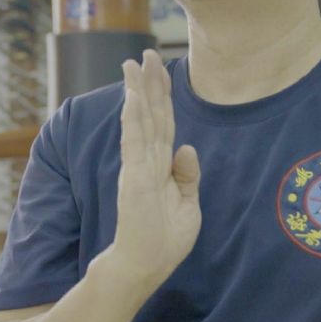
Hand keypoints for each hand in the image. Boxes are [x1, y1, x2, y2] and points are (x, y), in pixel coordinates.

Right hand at [106, 50, 202, 289]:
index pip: (163, 123)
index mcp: (161, 166)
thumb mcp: (188, 206)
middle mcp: (147, 161)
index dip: (162, 96)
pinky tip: (132, 97)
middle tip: (145, 53)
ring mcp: (139, 168)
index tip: (160, 70)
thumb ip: (187, 176)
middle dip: (148, 83)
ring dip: (138, 91)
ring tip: (134, 64)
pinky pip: (134, 142)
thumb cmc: (164, 242)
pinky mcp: (135, 179)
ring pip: (140, 121)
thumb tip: (187, 147)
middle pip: (150, 114)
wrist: (144, 267)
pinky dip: (133, 118)